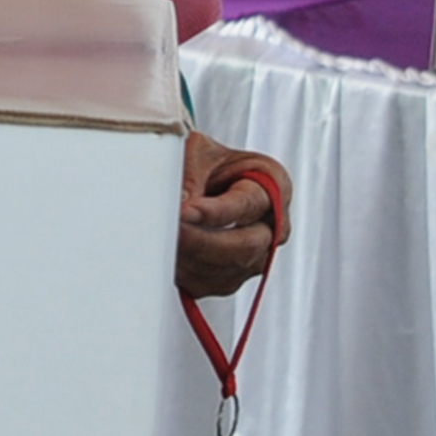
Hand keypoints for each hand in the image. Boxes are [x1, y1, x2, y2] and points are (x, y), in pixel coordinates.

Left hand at [175, 131, 282, 299]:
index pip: (246, 204)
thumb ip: (190, 175)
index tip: (185, 211)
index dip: (214, 212)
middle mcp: (272, 224)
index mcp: (273, 183)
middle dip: (202, 242)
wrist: (202, 179)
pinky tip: (167, 255)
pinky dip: (185, 273)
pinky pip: (209, 285)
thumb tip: (180, 203)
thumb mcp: (197, 150)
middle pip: (245, 246)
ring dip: (190, 260)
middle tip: (170, 232)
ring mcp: (256, 255)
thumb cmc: (207, 161)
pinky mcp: (230, 277)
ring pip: (226, 271)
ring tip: (161, 242)